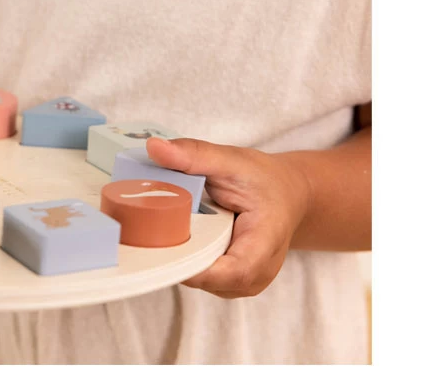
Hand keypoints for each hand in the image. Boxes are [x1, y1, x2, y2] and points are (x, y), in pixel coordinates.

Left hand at [145, 136, 310, 298]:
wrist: (287, 195)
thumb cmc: (264, 180)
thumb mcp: (232, 160)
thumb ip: (194, 154)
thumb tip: (154, 147)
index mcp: (266, 244)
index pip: (231, 272)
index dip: (193, 265)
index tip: (158, 246)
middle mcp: (258, 274)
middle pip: (210, 280)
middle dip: (177, 258)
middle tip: (144, 231)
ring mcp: (246, 283)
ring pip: (203, 281)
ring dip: (180, 259)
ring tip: (156, 231)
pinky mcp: (232, 281)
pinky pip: (204, 277)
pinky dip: (188, 259)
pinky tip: (173, 238)